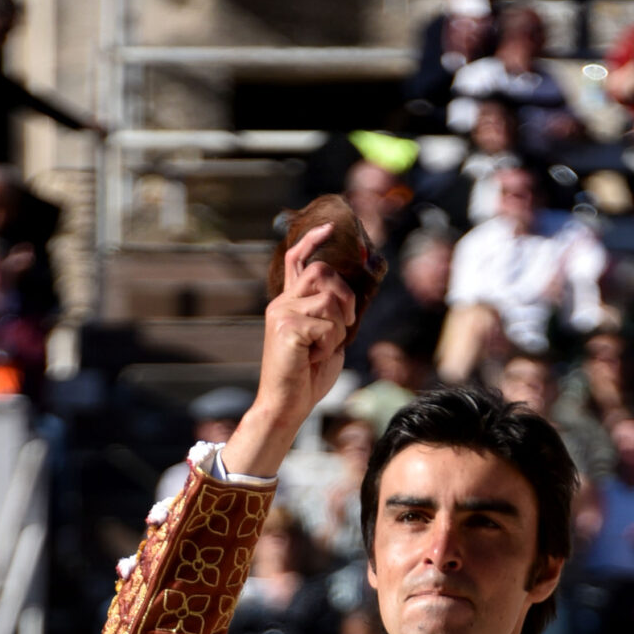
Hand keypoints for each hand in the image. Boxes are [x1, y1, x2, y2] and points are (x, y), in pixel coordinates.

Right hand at [221, 223, 356, 477]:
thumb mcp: (327, 341)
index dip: (312, 240)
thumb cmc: (306, 379)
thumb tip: (351, 300)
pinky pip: (326, 324)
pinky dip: (330, 344)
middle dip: (345, 295)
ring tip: (323, 349)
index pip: (296, 259)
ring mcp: (282, 313)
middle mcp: (282, 303)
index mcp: (289, 303)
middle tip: (347, 322)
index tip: (330, 227)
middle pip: (322, 272)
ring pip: (329, 299)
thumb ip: (333, 317)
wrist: (286, 406)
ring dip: (338, 327)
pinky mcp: (287, 327)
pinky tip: (314, 358)